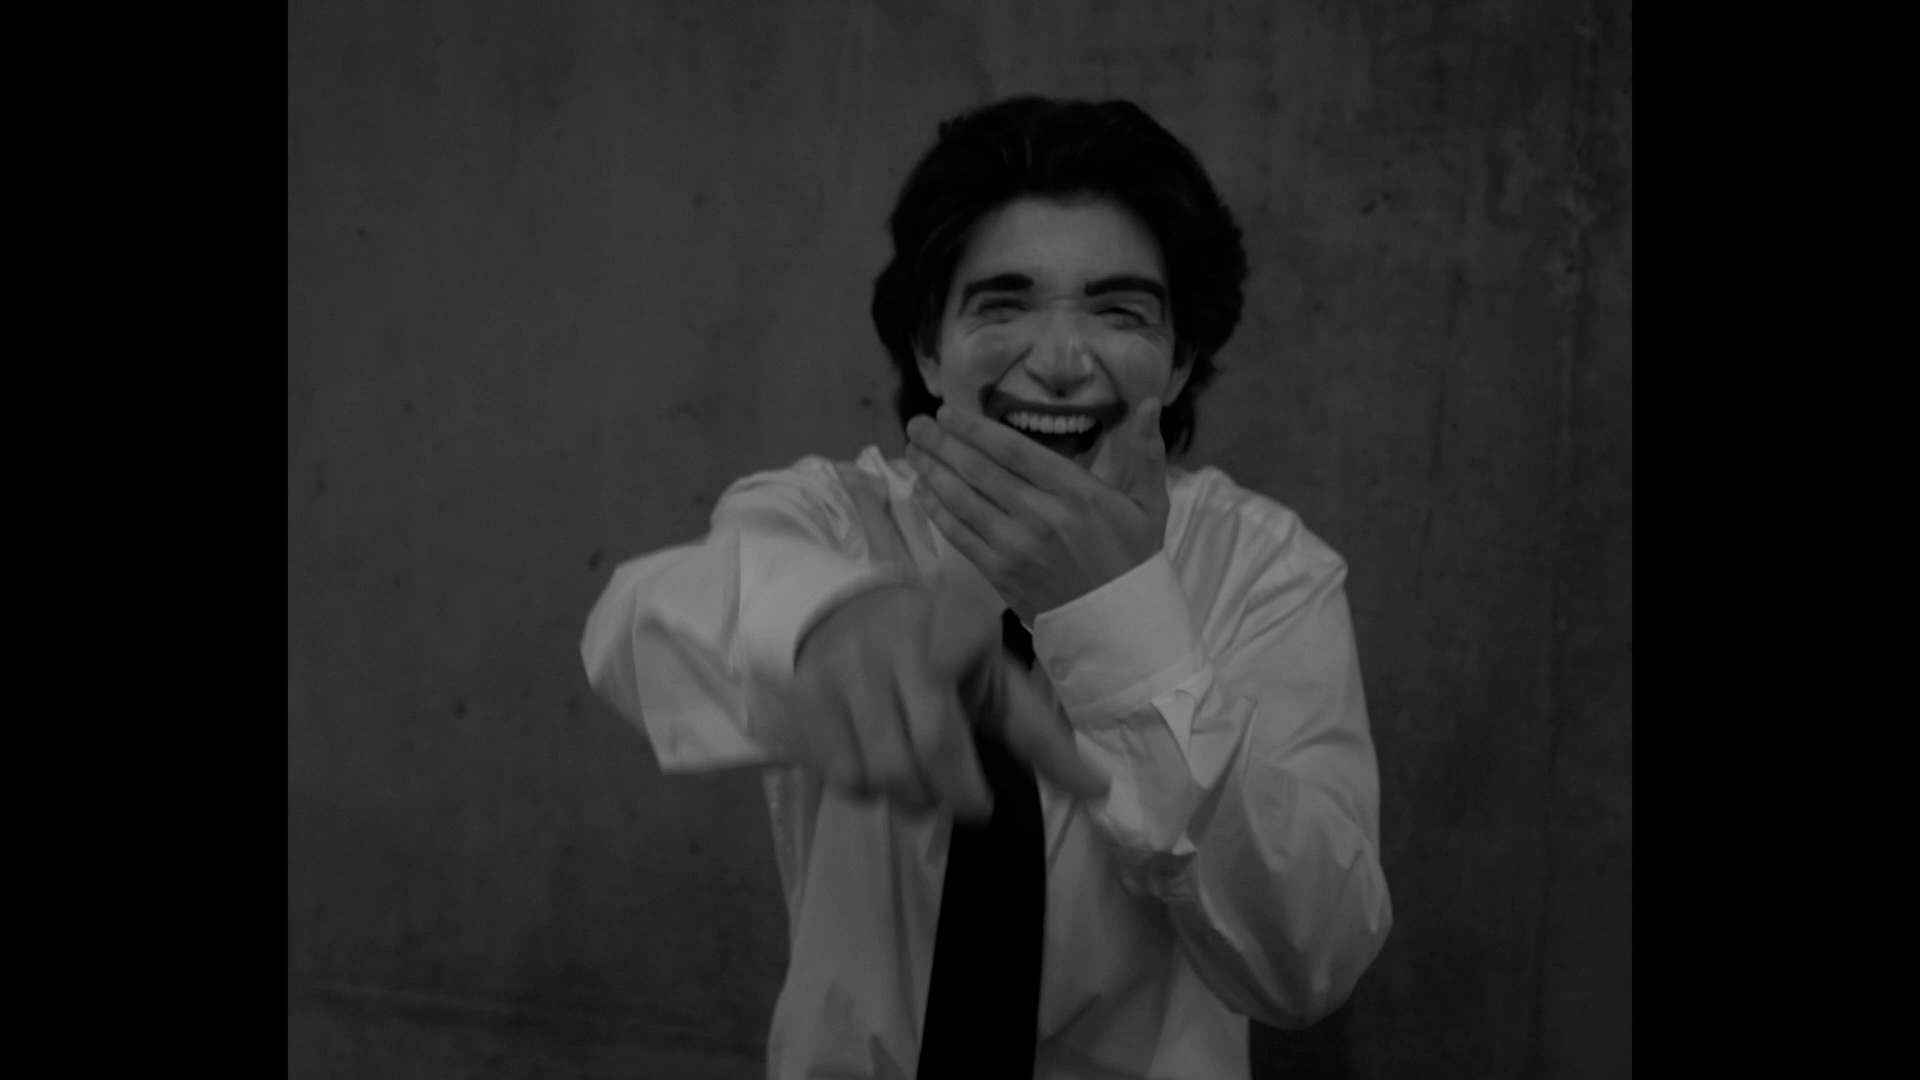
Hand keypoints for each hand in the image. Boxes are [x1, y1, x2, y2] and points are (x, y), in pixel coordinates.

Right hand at [788, 582, 1108, 818]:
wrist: (848, 609)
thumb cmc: (940, 651)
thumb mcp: (995, 678)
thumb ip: (1042, 736)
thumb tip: (1098, 789)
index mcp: (954, 628)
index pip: (953, 727)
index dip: (966, 786)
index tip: (984, 806)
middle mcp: (893, 643)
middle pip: (913, 758)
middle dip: (941, 798)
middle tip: (959, 801)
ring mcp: (844, 669)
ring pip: (874, 773)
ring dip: (904, 797)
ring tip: (921, 780)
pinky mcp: (808, 695)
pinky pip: (839, 772)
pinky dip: (867, 788)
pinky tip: (881, 765)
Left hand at [904, 397, 1170, 623]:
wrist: (1120, 624)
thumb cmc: (1133, 559)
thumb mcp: (1149, 503)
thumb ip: (1145, 451)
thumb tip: (1151, 401)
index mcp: (1076, 492)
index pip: (1014, 451)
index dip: (976, 430)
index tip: (949, 413)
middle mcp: (1041, 516)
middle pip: (980, 471)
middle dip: (943, 445)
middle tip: (917, 424)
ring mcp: (1016, 547)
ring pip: (963, 501)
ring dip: (932, 473)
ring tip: (912, 451)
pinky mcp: (1000, 573)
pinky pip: (959, 535)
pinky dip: (937, 511)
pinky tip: (923, 491)